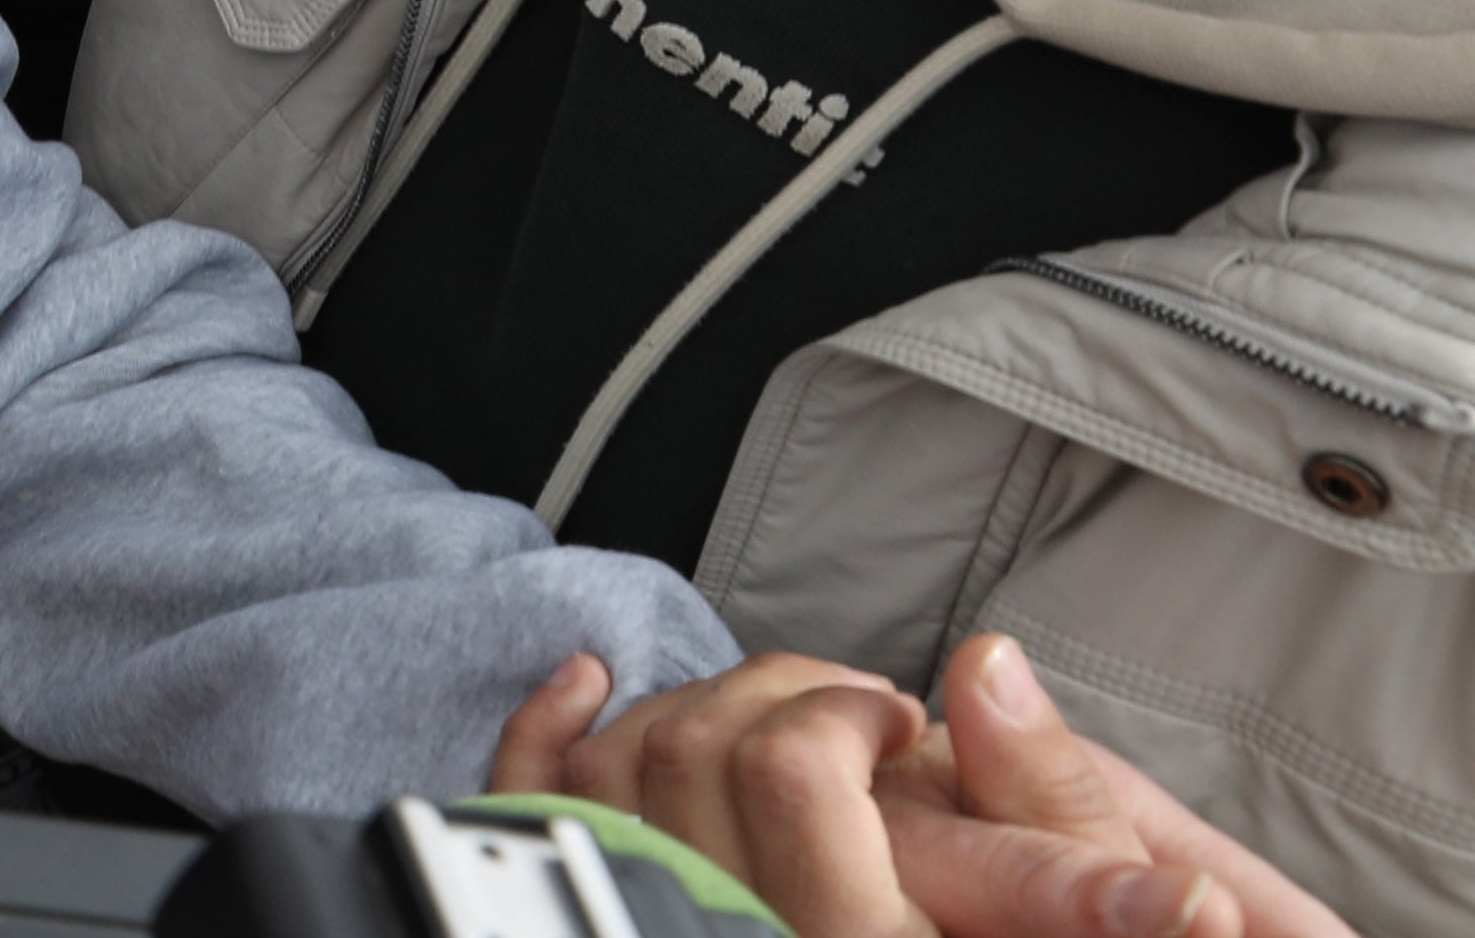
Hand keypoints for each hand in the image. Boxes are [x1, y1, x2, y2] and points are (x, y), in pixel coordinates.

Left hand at [496, 640, 1340, 937]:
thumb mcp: (1052, 923)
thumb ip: (1062, 833)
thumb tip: (1017, 698)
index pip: (789, 770)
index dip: (841, 711)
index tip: (897, 720)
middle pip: (695, 751)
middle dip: (772, 692)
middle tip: (844, 712)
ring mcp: (638, 936)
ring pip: (611, 769)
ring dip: (681, 706)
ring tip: (769, 722)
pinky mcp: (582, 934)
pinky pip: (531, 809)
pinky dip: (549, 730)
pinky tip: (592, 681)